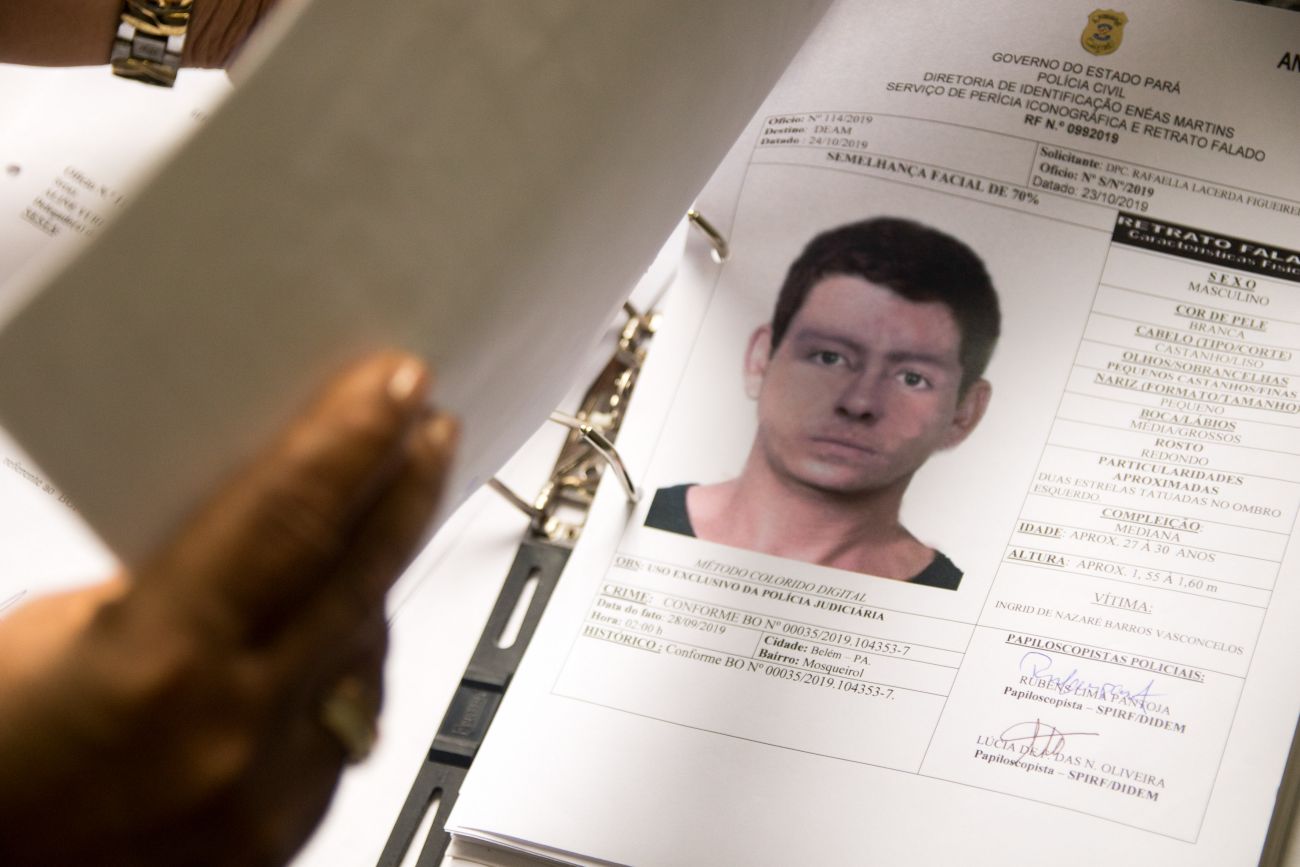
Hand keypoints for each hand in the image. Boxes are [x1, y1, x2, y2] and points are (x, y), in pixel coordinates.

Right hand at [0, 352, 455, 865]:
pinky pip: (347, 726)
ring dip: (377, 580)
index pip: (289, 516)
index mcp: (159, 665)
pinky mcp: (283, 838)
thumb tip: (262, 522)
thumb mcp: (52, 634)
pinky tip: (338, 629)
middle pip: (359, 577)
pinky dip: (346, 669)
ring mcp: (266, 798)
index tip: (396, 384)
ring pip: (366, 655)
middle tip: (430, 428)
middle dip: (406, 488)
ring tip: (379, 520)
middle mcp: (230, 735)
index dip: (353, 437)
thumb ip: (169, 581)